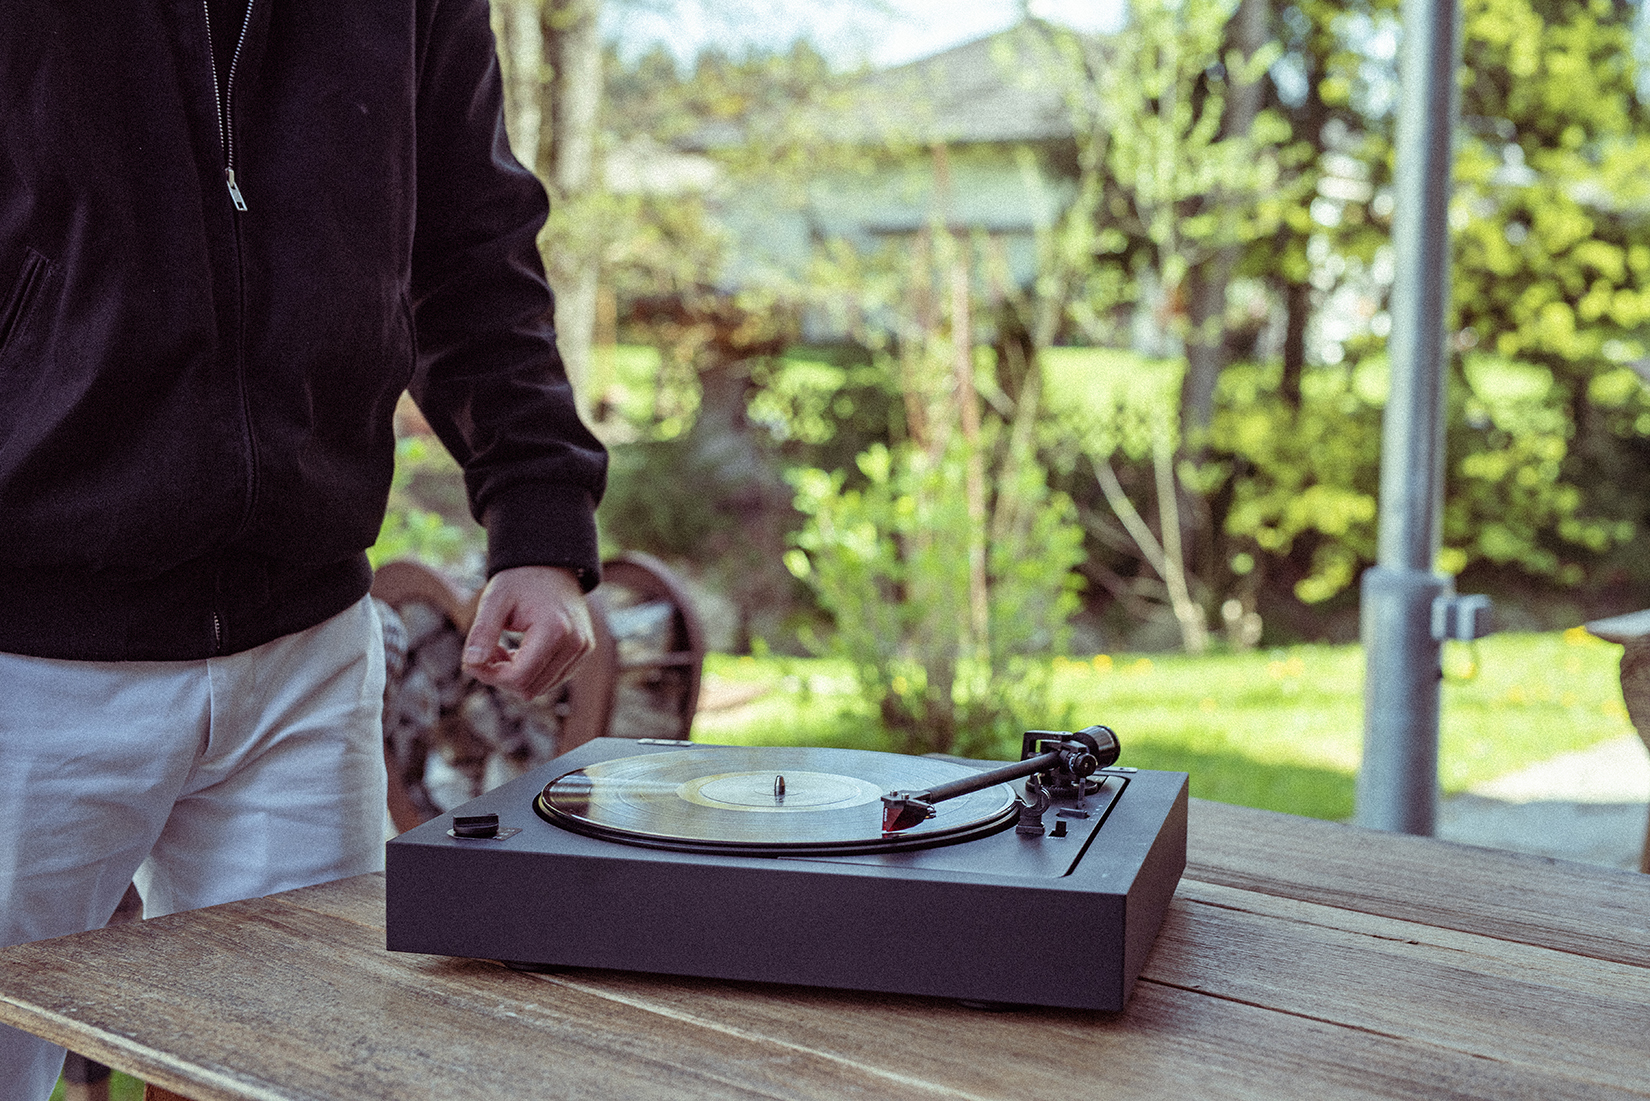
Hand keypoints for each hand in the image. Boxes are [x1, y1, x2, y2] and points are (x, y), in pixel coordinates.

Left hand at [462, 565, 593, 698]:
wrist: (551, 564)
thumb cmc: (519, 581)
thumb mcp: (494, 600)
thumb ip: (482, 633)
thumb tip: (471, 664)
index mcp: (554, 630)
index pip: (519, 677)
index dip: (490, 676)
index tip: (473, 660)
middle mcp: (575, 643)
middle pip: (530, 688)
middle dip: (501, 677)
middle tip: (487, 651)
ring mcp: (583, 649)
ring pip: (540, 688)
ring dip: (515, 676)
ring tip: (503, 649)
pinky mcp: (583, 652)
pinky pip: (551, 679)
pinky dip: (530, 673)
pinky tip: (520, 651)